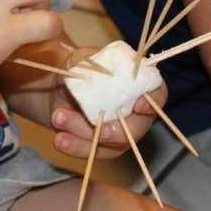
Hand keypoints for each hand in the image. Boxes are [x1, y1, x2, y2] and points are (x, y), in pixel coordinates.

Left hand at [49, 46, 165, 159]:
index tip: (138, 105)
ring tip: (58, 117)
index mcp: (136, 83)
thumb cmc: (75, 69)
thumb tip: (100, 69)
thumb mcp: (81, 58)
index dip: (153, 101)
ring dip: (84, 134)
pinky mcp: (101, 145)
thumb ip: (92, 62)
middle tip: (98, 129)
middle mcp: (133, 110)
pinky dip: (75, 147)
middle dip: (117, 131)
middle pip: (137, 128)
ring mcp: (118, 130)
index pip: (157, 93)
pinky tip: (60, 140)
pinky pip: (93, 151)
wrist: (53, 88)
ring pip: (111, 142)